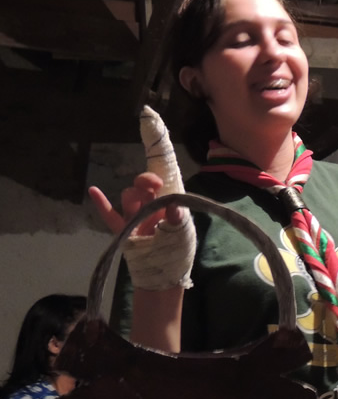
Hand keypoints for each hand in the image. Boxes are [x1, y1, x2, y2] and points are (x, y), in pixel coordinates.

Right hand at [88, 106, 194, 290]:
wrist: (161, 279)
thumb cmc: (177, 255)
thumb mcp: (182, 236)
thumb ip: (177, 219)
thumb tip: (173, 203)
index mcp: (170, 200)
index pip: (164, 169)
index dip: (157, 146)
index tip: (149, 119)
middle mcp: (153, 203)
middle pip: (144, 181)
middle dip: (146, 179)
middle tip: (152, 186)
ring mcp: (136, 215)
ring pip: (129, 195)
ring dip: (133, 198)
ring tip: (141, 212)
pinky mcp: (123, 228)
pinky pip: (109, 214)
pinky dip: (102, 204)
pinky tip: (93, 192)